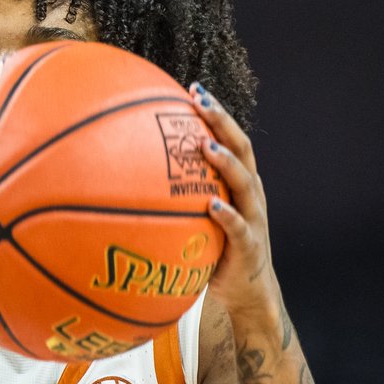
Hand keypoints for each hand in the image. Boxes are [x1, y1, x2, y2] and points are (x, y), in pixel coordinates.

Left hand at [190, 83, 282, 323]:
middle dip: (222, 122)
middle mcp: (251, 194)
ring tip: (207, 145)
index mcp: (240, 183)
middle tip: (200, 100)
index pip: (230, 139)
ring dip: (226, 162)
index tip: (193, 88)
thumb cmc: (216, 251)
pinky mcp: (250, 246)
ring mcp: (254, 218)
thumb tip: (130, 177)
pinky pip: (238, 228)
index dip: (216, 114)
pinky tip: (211, 205)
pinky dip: (227, 215)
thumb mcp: (198, 218)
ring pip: (245, 182)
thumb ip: (178, 197)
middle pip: (242, 149)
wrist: (248, 294)